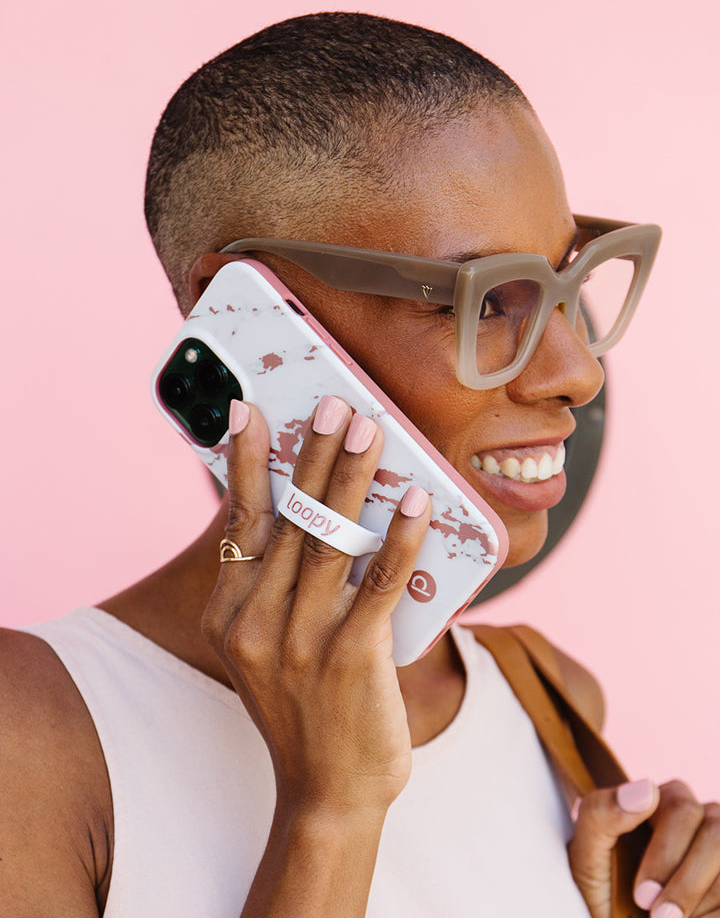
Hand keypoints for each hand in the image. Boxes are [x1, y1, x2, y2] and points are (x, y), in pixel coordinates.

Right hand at [201, 396, 430, 818]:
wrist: (326, 794)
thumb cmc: (304, 711)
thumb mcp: (267, 650)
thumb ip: (277, 588)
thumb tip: (318, 513)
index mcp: (230, 615)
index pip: (239, 522)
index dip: (245, 462)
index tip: (250, 411)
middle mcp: (257, 622)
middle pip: (291, 517)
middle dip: (315, 454)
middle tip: (336, 405)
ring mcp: (303, 640)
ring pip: (331, 537)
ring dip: (353, 477)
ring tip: (372, 429)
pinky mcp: (352, 657)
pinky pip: (380, 581)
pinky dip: (401, 535)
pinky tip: (419, 501)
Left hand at [569, 778, 719, 916]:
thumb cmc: (598, 887)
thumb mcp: (586, 854)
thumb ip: (602, 814)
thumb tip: (646, 789)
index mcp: (661, 801)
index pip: (682, 808)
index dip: (666, 854)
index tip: (643, 894)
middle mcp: (698, 817)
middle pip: (716, 832)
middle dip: (687, 882)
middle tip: (660, 917)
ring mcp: (717, 850)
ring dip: (700, 897)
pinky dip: (715, 913)